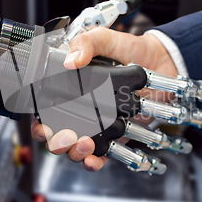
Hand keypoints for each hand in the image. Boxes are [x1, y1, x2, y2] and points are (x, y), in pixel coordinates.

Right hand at [31, 27, 177, 170]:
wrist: (162, 62)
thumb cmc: (131, 50)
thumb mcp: (105, 39)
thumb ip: (87, 43)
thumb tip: (71, 61)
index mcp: (70, 89)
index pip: (45, 110)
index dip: (39, 121)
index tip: (43, 125)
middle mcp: (80, 110)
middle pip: (56, 135)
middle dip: (55, 142)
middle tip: (65, 137)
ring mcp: (97, 124)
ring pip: (75, 148)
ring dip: (74, 152)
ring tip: (85, 144)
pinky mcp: (115, 136)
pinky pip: (100, 155)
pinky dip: (93, 162)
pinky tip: (93, 160)